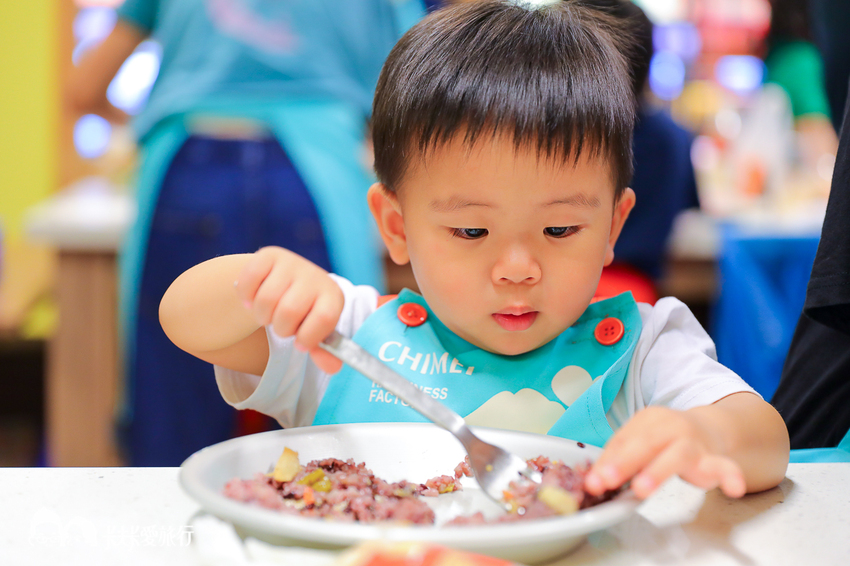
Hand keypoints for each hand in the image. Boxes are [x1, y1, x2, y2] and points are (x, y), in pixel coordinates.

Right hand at [235, 246, 344, 373]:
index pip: (325, 318)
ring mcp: (291, 263)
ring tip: (268, 313)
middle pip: (289, 311)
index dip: (308, 337)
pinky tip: (254, 299)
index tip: (300, 343)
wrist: (289, 279)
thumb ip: (323, 352)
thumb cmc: (305, 312)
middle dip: (281, 328)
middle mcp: (314, 275)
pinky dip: (246, 298)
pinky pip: (248, 282)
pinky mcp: (268, 255)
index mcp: (332, 296)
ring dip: (261, 316)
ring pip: (265, 300)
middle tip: (282, 325)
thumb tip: (332, 367)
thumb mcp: (316, 331)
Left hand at [585, 406, 746, 498]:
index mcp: (648, 420)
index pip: (623, 440)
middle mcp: (671, 427)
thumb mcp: (640, 442)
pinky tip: (733, 488)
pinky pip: (726, 466)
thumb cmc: (666, 440)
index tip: (593, 480)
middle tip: (607, 480)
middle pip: (645, 443)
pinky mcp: (714, 459)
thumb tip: (593, 480)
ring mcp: (694, 442)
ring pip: (677, 455)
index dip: (607, 461)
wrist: (709, 430)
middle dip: (624, 463)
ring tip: (641, 490)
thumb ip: (619, 459)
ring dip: (657, 472)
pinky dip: (730, 476)